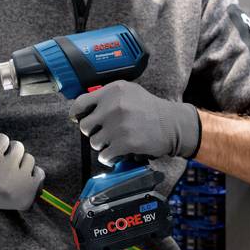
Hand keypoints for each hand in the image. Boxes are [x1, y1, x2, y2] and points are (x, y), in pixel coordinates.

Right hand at [0, 133, 44, 212]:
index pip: (2, 138)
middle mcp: (3, 179)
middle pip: (18, 146)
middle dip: (10, 151)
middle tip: (1, 163)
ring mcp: (18, 188)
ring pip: (29, 158)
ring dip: (21, 162)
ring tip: (9, 172)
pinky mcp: (29, 195)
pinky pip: (40, 172)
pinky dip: (32, 173)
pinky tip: (19, 180)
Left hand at [71, 81, 199, 165]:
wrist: (172, 124)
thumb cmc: (151, 109)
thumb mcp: (130, 92)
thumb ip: (108, 96)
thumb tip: (85, 108)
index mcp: (113, 91)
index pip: (81, 103)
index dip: (77, 114)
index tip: (78, 120)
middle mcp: (113, 106)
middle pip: (85, 126)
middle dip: (93, 132)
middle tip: (104, 134)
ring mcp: (118, 125)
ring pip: (94, 143)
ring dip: (103, 146)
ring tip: (115, 143)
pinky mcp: (125, 143)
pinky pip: (105, 156)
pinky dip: (109, 158)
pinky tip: (117, 154)